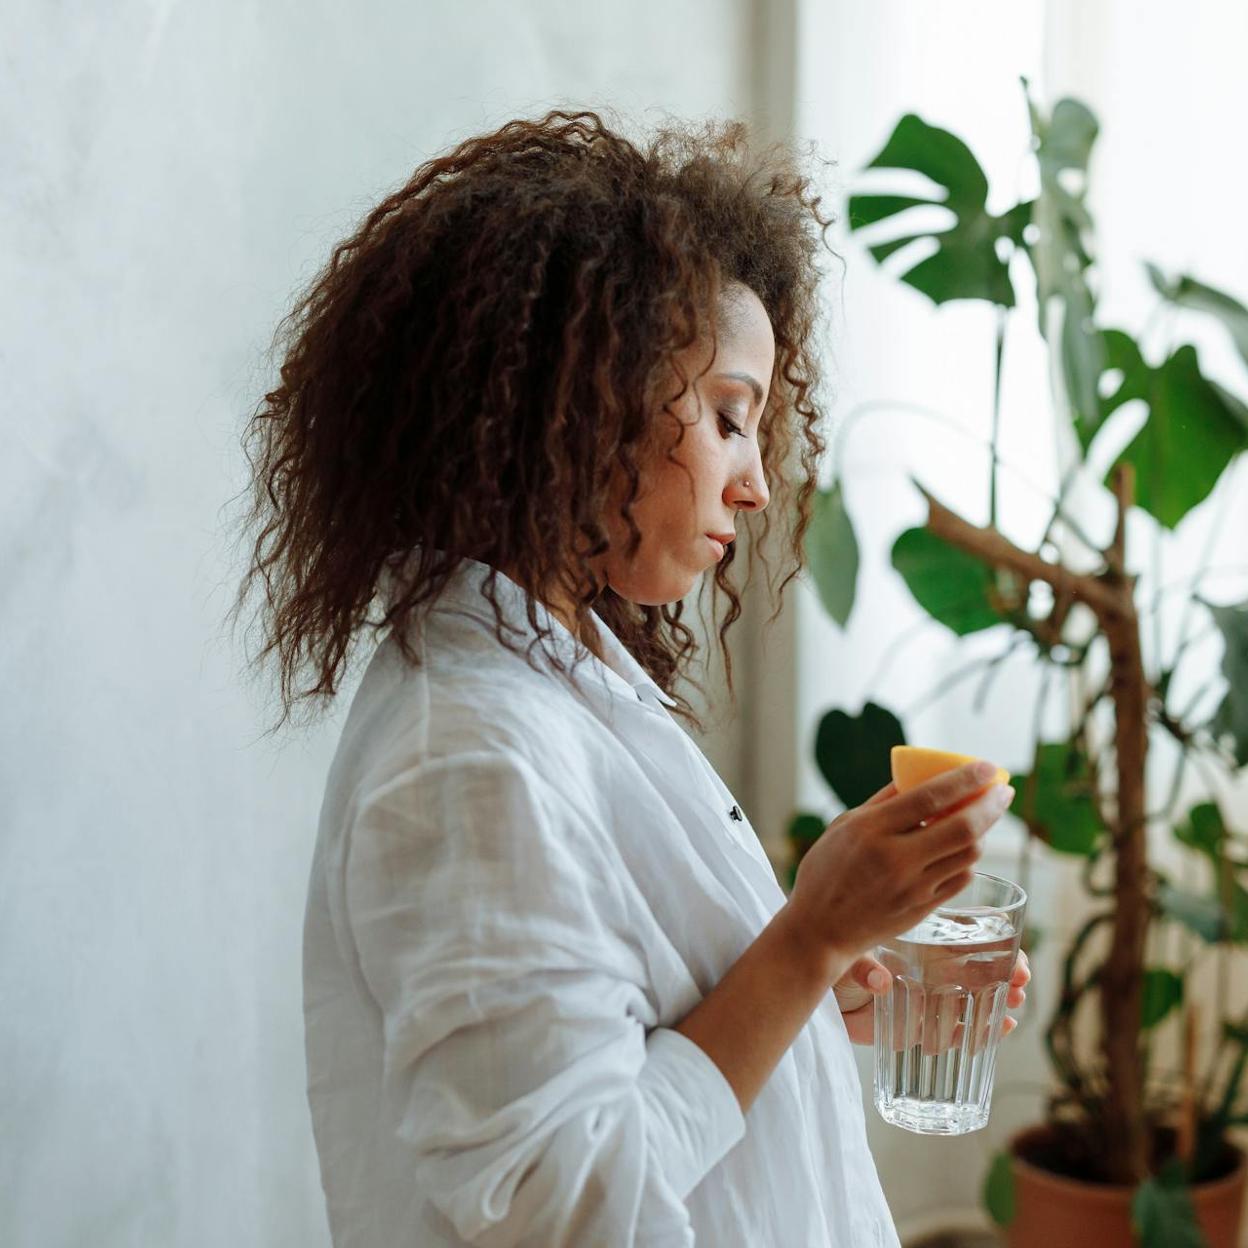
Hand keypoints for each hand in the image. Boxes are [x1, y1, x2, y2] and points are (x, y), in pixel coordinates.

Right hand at [785, 762, 1014, 967]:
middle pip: (962, 827)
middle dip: (991, 805)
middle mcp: (896, 858)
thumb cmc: (826, 871)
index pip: (930, 797)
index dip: (965, 779)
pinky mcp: (924, 909)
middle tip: (1004, 790)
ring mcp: (913, 887)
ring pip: (968, 854)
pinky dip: (968, 858)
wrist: (819, 930)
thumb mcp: (844, 825)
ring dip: (983, 831)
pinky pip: (961, 878)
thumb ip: (882, 801)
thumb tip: (919, 776)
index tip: (988, 767)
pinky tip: (964, 847)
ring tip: (983, 816)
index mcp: (871, 830)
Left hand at [833, 948, 1030, 1045]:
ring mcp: (927, 996)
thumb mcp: (847, 953)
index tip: (1013, 954)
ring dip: (999, 1002)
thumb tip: (880, 982)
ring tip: (1013, 1006)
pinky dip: (976, 1032)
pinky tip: (998, 1029)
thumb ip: (862, 966)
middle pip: (980, 969)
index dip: (996, 943)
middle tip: (1020, 983)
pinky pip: (952, 1032)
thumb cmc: (834, 959)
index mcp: (919, 939)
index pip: (967, 937)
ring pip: (973, 1000)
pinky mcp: (916, 1026)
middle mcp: (929, 966)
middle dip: (1007, 975)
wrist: (815, 988)